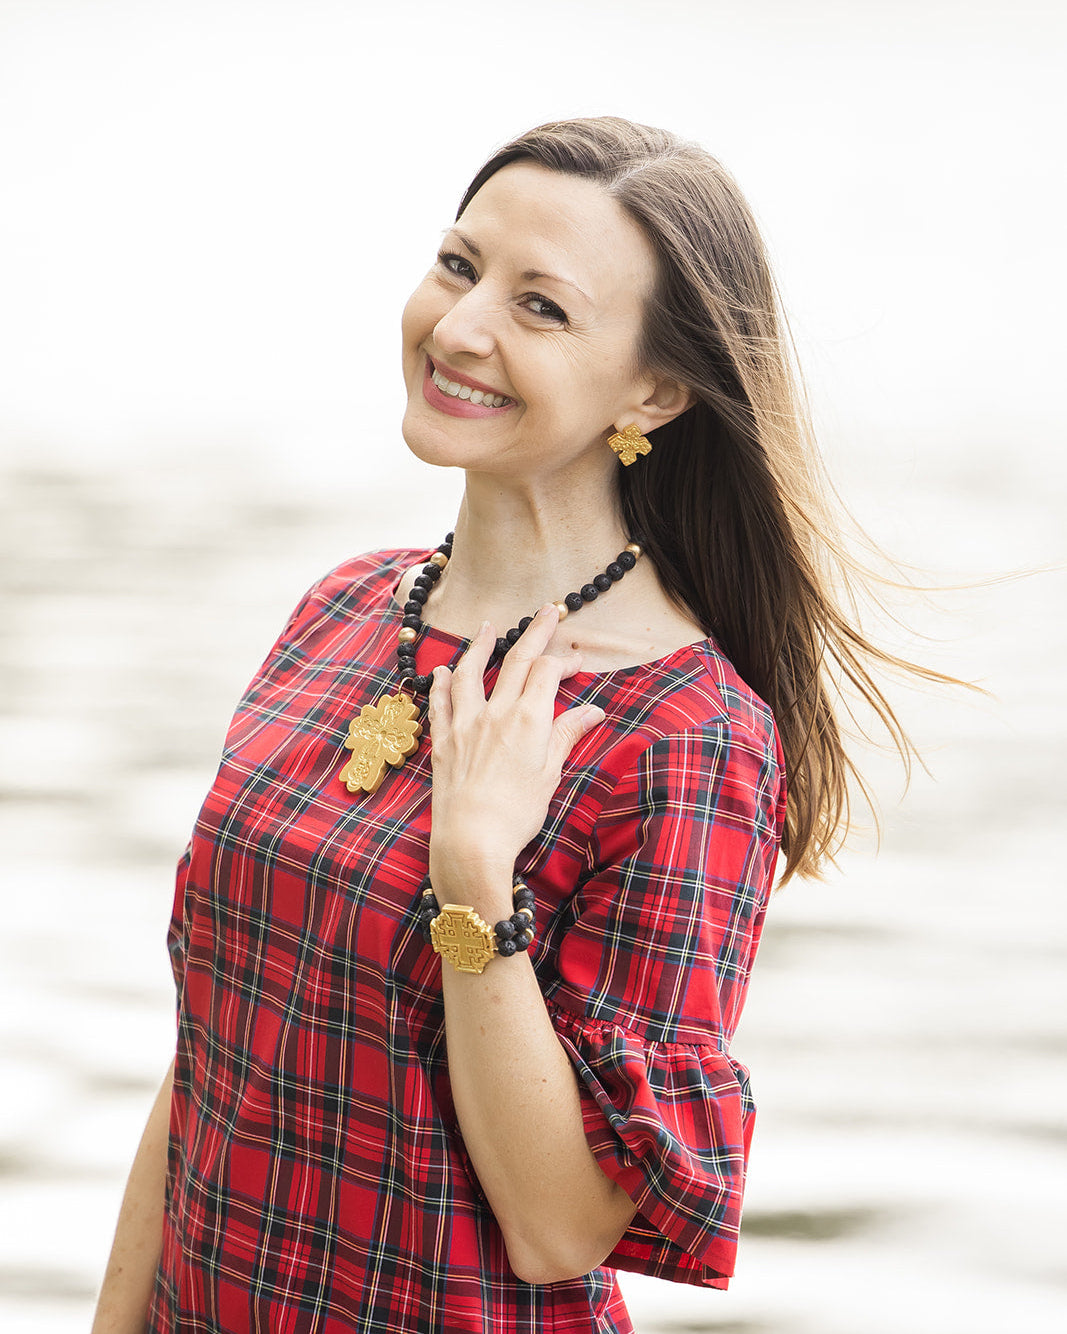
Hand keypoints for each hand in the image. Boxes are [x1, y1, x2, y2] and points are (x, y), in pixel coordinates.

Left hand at [427, 604, 604, 890]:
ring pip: (470, 672)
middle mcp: (495, 713)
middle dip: (534, 632)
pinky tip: (442, 670)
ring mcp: (464, 723)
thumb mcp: (550, 774)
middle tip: (547, 611)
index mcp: (527, 720)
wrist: (472, 841)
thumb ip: (566, 735)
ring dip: (480, 646)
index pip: (546, 672)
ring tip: (487, 628)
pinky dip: (441, 682)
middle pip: (516, 660)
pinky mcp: (442, 740)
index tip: (576, 660)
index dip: (563, 660)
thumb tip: (593, 711)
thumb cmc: (517, 814)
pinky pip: (440, 702)